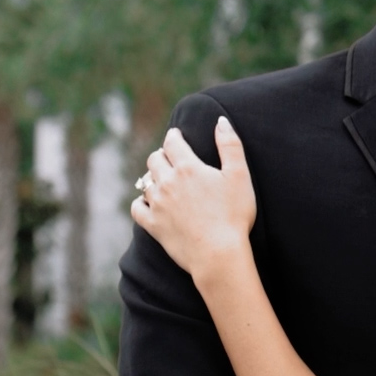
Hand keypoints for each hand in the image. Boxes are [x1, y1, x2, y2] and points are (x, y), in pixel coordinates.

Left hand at [130, 118, 257, 282]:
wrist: (219, 254)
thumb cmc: (234, 215)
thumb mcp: (239, 176)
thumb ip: (230, 145)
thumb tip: (221, 121)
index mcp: (188, 168)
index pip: (172, 142)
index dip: (174, 136)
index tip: (176, 136)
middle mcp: (167, 183)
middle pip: (154, 160)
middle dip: (162, 156)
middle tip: (170, 158)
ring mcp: (157, 205)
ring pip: (145, 182)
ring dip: (153, 178)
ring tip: (162, 180)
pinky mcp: (153, 225)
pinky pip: (136, 208)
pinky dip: (140, 202)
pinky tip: (148, 203)